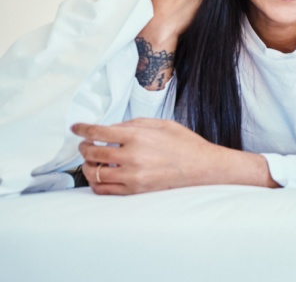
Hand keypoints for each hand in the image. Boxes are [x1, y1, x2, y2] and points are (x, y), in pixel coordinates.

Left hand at [72, 118, 257, 194]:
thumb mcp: (161, 124)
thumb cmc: (185, 143)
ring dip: (87, 165)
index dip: (82, 129)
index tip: (75, 128)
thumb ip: (134, 124)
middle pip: (92, 152)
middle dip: (84, 147)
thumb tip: (110, 128)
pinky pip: (103, 189)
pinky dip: (95, 182)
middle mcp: (132, 156)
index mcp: (138, 136)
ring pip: (93, 172)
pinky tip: (100, 176)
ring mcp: (132, 176)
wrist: (203, 167)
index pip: (99, 131)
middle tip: (85, 144)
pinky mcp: (134, 190)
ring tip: (91, 161)